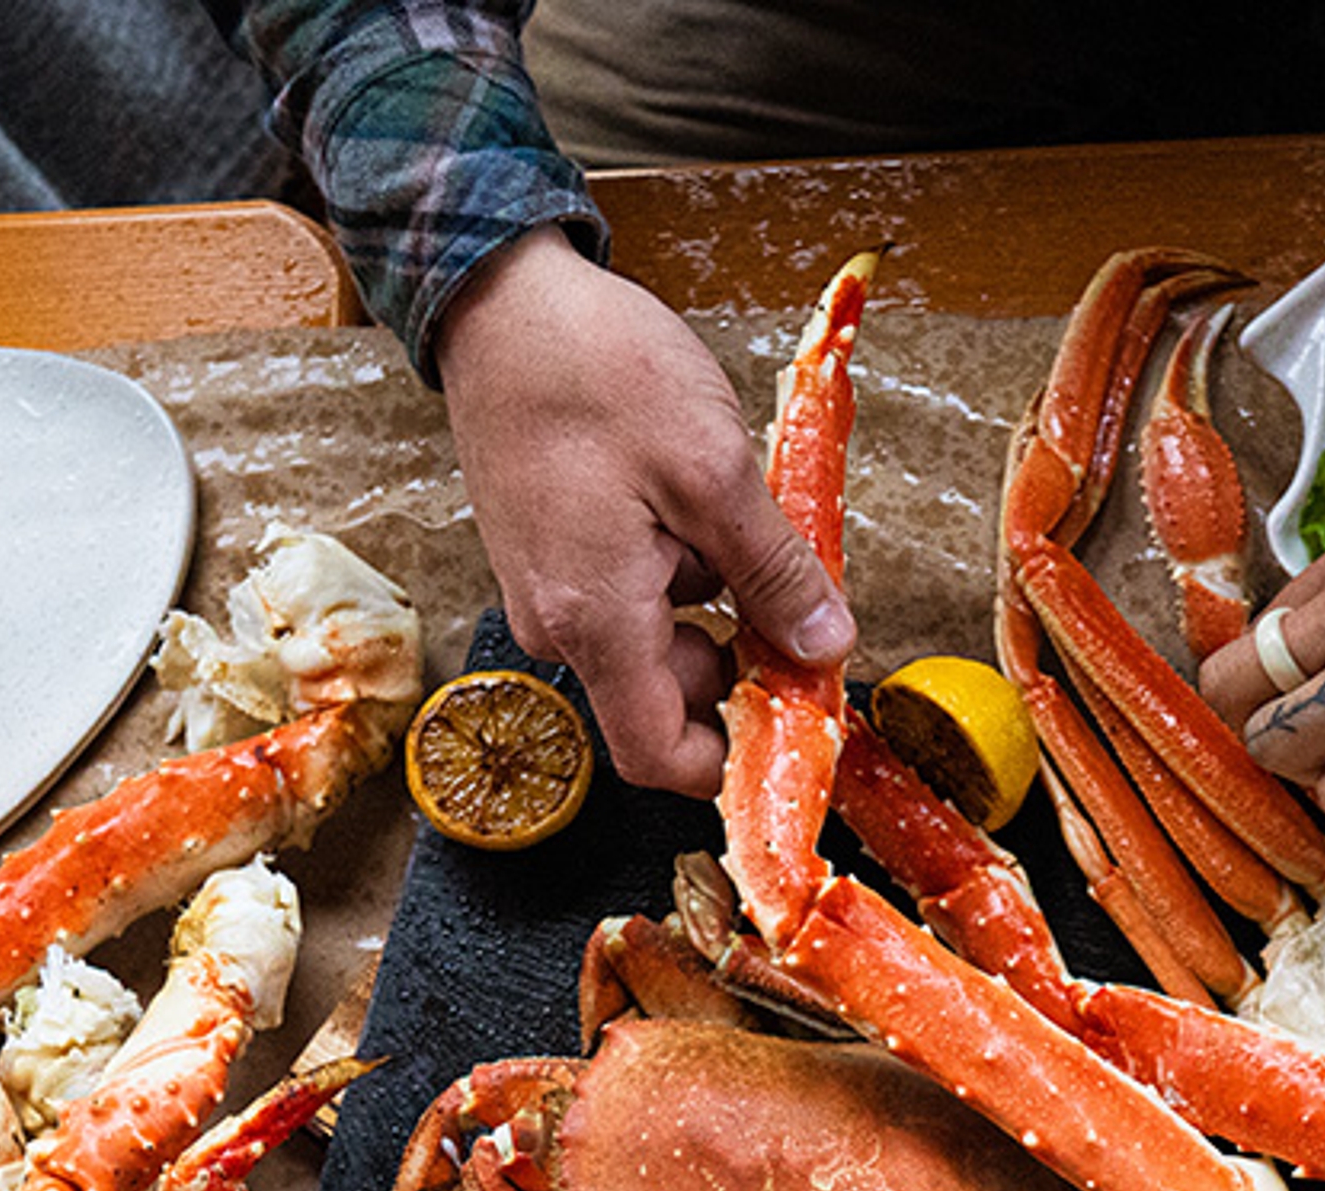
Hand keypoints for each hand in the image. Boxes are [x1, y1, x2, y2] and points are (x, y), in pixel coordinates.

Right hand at [430, 230, 854, 794]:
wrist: (499, 300)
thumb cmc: (592, 370)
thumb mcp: (713, 470)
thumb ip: (774, 572)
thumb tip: (825, 645)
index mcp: (594, 620)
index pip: (659, 757)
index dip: (733, 758)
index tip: (797, 717)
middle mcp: (559, 623)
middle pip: (667, 694)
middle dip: (739, 649)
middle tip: (793, 579)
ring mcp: (547, 589)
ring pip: (654, 635)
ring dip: (711, 591)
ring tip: (729, 503)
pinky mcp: (548, 552)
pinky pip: (627, 590)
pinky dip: (676, 559)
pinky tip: (689, 488)